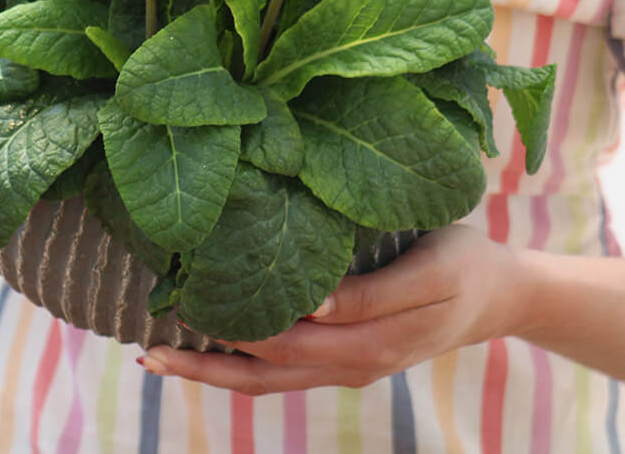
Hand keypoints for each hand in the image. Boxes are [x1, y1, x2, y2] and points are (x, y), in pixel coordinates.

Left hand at [139, 225, 521, 393]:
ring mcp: (347, 364)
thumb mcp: (429, 272)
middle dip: (204, 361)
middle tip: (148, 346)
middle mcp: (350, 362)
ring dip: (215, 369)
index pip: (281, 346)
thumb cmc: (463, 267)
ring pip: (269, 379)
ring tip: (161, 355)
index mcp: (367, 342)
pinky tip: (217, 345)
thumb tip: (310, 304)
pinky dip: (245, 364)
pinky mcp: (348, 354)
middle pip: (263, 372)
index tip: (180, 308)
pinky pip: (287, 370)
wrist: (497, 295)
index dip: (229, 332)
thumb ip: (373, 294)